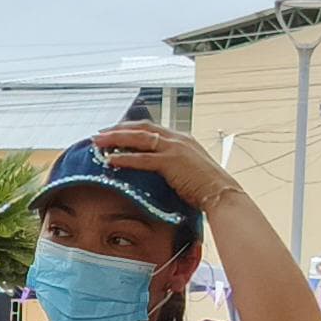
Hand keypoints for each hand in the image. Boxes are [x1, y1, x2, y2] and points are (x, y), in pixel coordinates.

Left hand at [90, 121, 240, 214]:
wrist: (221, 193)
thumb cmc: (207, 187)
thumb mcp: (188, 170)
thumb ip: (173, 166)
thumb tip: (158, 172)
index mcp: (181, 139)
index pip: (150, 128)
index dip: (130, 129)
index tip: (114, 132)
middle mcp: (177, 138)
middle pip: (140, 128)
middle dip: (117, 130)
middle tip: (99, 134)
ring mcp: (174, 148)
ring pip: (138, 139)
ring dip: (115, 139)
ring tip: (98, 143)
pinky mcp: (171, 161)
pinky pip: (142, 158)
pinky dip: (125, 158)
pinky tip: (111, 160)